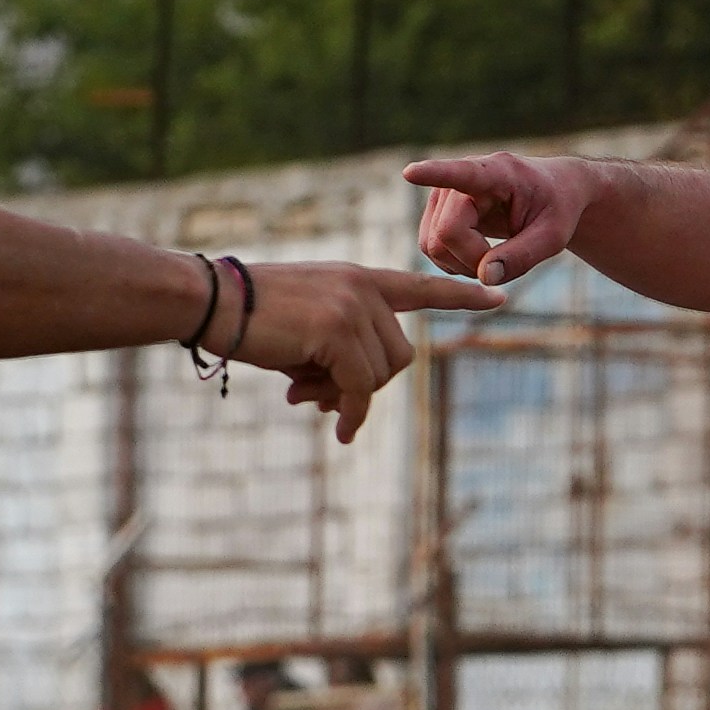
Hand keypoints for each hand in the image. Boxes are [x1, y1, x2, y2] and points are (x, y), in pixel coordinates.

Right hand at [226, 255, 508, 444]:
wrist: (209, 301)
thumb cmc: (249, 318)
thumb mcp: (305, 329)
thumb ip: (339, 354)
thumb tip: (348, 408)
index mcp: (358, 278)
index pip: (420, 285)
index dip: (461, 294)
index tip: (500, 297)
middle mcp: (362, 287)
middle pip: (400, 356)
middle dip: (365, 385)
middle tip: (315, 396)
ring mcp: (352, 306)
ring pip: (380, 375)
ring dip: (346, 398)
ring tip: (301, 395)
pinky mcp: (337, 331)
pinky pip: (360, 388)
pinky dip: (351, 415)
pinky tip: (337, 430)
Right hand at [408, 149, 602, 280]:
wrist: (553, 193)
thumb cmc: (557, 208)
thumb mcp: (554, 235)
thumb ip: (523, 255)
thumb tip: (484, 276)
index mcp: (498, 172)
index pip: (462, 173)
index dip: (434, 174)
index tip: (411, 173)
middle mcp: (462, 178)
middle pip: (447, 232)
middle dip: (473, 259)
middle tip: (505, 265)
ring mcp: (445, 194)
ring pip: (432, 243)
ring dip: (462, 264)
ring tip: (496, 260)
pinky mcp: (437, 210)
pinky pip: (430, 247)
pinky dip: (453, 263)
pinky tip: (479, 258)